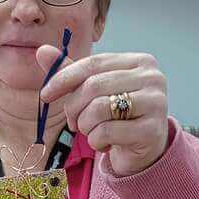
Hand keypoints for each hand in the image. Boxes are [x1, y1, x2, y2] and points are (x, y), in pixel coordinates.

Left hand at [38, 47, 169, 176]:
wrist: (146, 147)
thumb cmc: (118, 114)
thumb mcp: (95, 90)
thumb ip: (72, 71)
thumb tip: (42, 51)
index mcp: (141, 61)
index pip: (94, 63)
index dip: (64, 78)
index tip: (45, 94)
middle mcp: (153, 78)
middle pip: (94, 86)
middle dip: (73, 107)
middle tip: (73, 122)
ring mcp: (156, 103)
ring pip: (98, 109)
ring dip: (85, 125)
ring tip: (92, 131)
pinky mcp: (152, 130)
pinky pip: (106, 131)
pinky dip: (96, 141)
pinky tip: (105, 143)